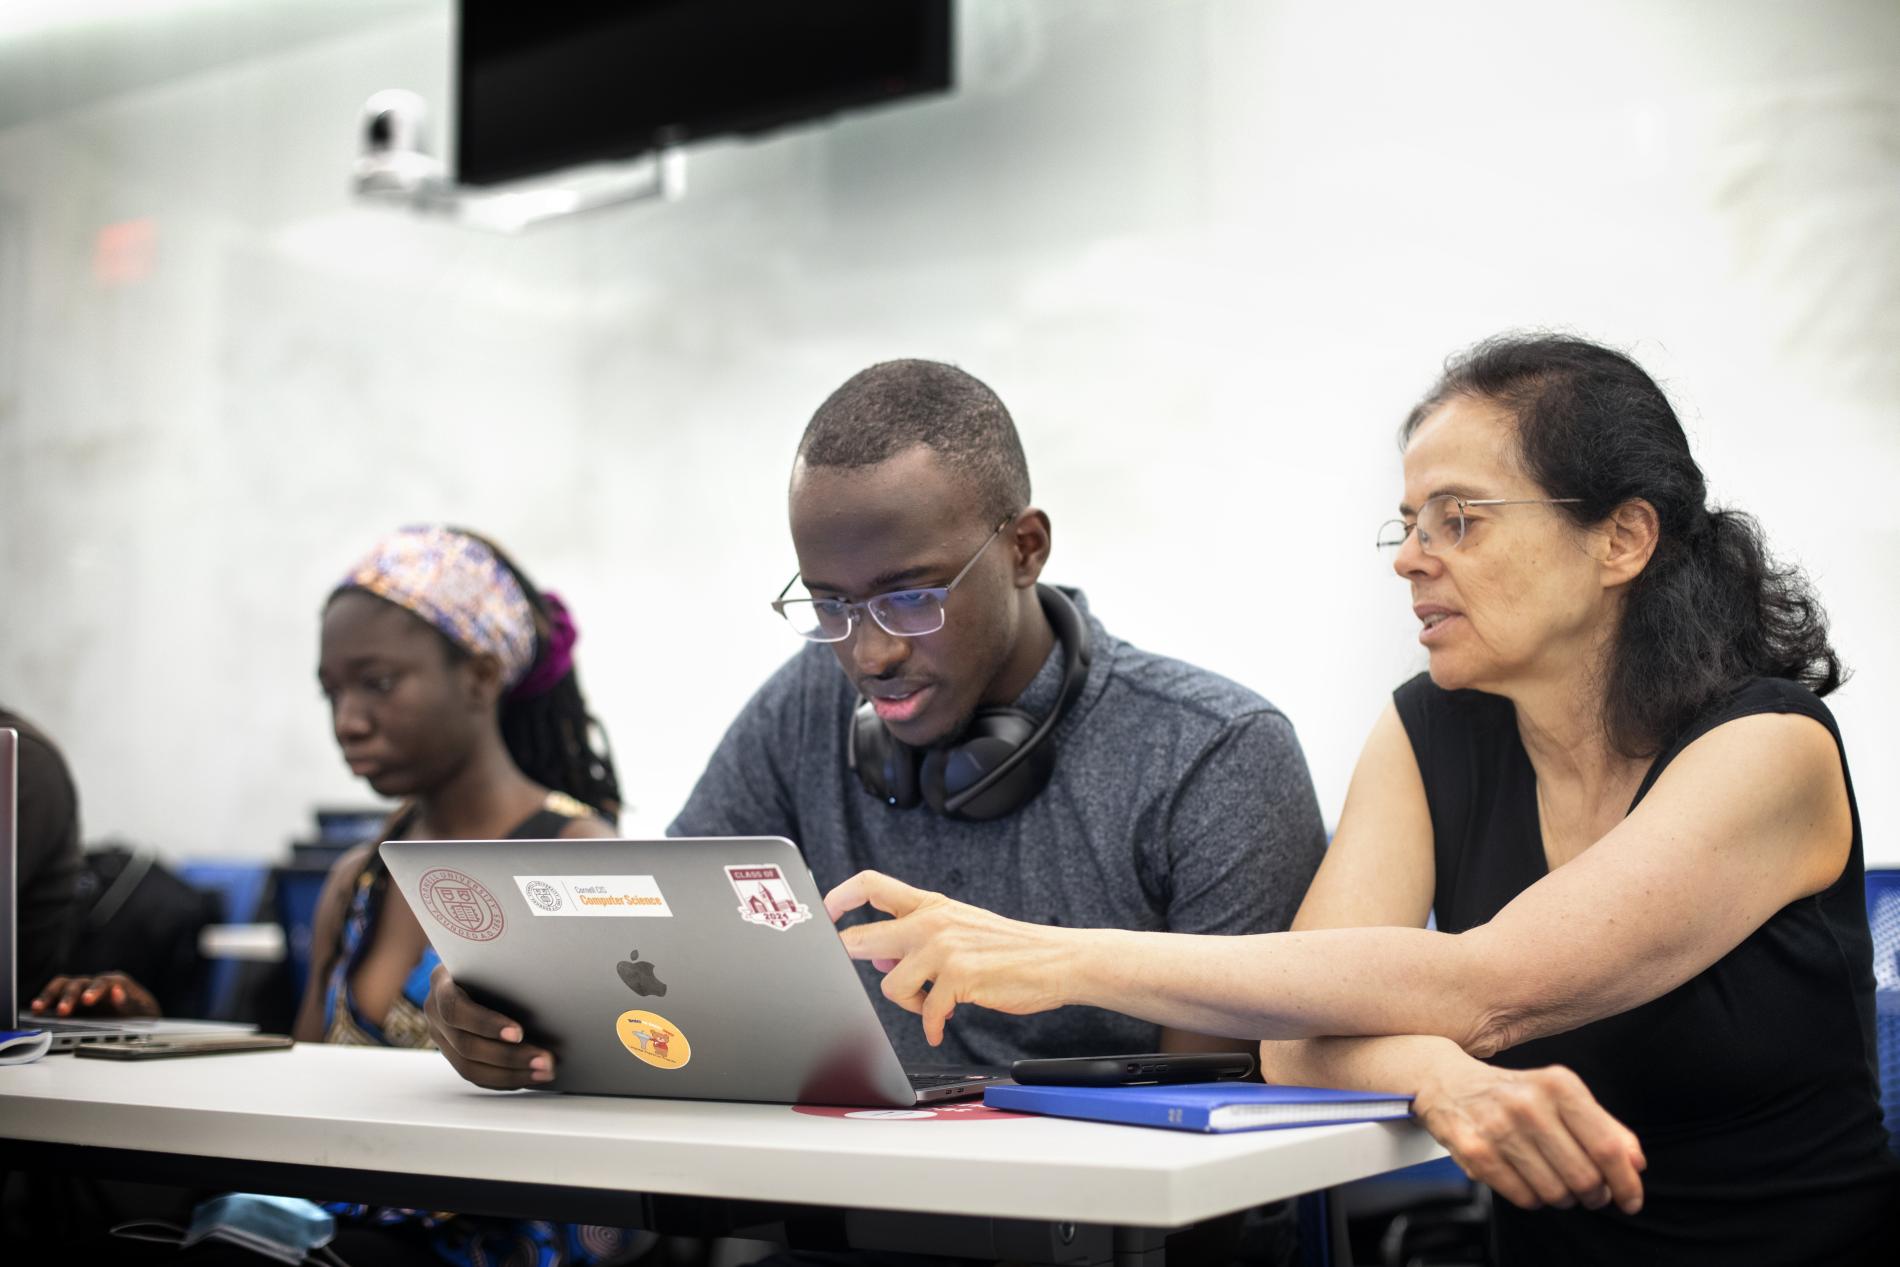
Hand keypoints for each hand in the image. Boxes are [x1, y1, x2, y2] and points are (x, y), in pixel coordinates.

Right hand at [31, 972, 159, 1018]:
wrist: (139, 1021)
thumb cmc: (142, 1016)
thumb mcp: (144, 1013)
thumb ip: (130, 1003)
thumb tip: (118, 992)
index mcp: (118, 983)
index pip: (105, 982)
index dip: (96, 990)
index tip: (88, 1000)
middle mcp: (97, 984)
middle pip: (80, 984)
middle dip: (71, 996)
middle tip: (64, 1011)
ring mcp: (82, 991)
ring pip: (64, 986)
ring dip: (50, 995)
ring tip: (38, 1008)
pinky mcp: (71, 1002)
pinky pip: (55, 997)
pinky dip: (45, 1001)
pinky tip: (36, 1011)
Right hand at [422, 964, 553, 1088]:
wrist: (473, 965)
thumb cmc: (491, 957)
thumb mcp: (493, 955)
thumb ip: (506, 968)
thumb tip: (549, 981)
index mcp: (441, 983)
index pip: (456, 1009)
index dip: (486, 1024)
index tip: (519, 1033)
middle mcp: (434, 1013)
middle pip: (466, 1045)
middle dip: (510, 1057)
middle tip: (545, 1061)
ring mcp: (441, 1037)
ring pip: (469, 1068)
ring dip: (511, 1075)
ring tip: (544, 1073)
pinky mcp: (452, 1053)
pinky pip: (475, 1076)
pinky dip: (503, 1080)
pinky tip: (529, 1078)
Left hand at [824, 870, 1072, 1046]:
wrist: (1056, 959)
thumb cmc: (1009, 948)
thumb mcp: (960, 928)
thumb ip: (919, 937)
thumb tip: (881, 960)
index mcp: (930, 904)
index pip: (871, 885)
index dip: (838, 896)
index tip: (823, 912)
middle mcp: (932, 921)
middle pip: (864, 938)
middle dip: (850, 960)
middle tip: (850, 974)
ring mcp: (944, 949)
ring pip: (891, 986)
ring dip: (908, 1004)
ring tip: (932, 1003)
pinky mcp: (959, 977)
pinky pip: (926, 1012)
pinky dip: (932, 1024)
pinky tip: (943, 1023)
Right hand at [1412, 1057, 1644, 1213]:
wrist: (1446, 1082)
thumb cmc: (1513, 1093)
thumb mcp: (1560, 1095)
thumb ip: (1604, 1126)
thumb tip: (1635, 1162)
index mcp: (1558, 1085)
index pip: (1606, 1147)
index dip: (1625, 1181)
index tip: (1631, 1198)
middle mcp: (1529, 1104)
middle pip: (1584, 1177)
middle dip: (1594, 1194)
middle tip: (1589, 1191)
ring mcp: (1499, 1129)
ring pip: (1556, 1193)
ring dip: (1564, 1197)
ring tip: (1554, 1180)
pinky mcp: (1475, 1152)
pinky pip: (1524, 1198)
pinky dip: (1533, 1197)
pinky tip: (1526, 1179)